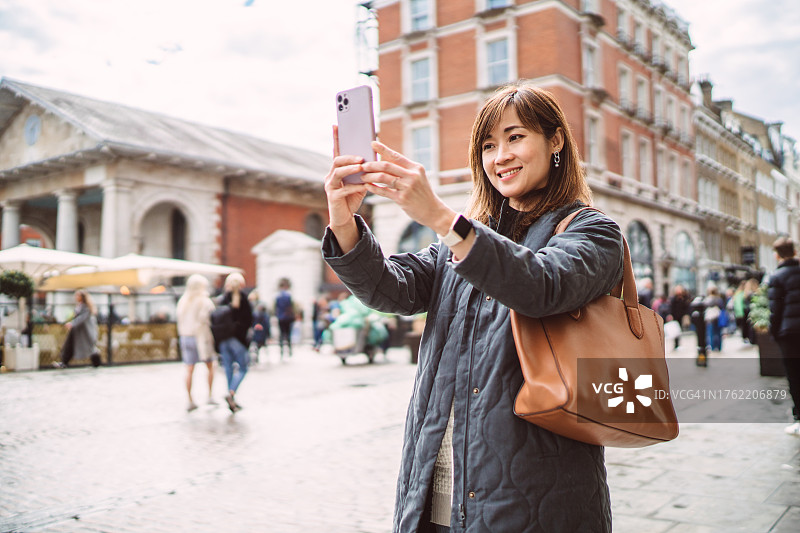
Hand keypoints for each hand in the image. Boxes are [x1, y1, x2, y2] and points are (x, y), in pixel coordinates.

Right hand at [324, 125, 368, 251]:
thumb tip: (375, 157)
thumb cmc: (353, 197)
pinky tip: (363, 186)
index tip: (336, 125)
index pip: (336, 151)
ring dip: (350, 169)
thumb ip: (363, 171)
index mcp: (337, 170)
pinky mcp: (333, 197)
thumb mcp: (360, 181)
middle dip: (349, 157)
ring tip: (361, 167)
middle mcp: (330, 176)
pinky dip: (354, 186)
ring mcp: (330, 186)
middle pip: (337, 160)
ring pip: (337, 173)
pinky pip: (343, 189)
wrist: (345, 217)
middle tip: (361, 157)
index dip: (336, 138)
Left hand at [361, 141, 453, 234]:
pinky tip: (367, 187)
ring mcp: (407, 187)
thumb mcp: (417, 178)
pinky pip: (384, 191)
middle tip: (362, 166)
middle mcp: (412, 175)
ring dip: (370, 177)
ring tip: (362, 177)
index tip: (372, 143)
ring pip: (383, 178)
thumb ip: (403, 170)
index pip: (396, 156)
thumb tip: (384, 161)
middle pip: (387, 166)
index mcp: (416, 168)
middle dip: (372, 165)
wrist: (433, 211)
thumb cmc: (422, 193)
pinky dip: (374, 188)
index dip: (383, 149)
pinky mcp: (403, 199)